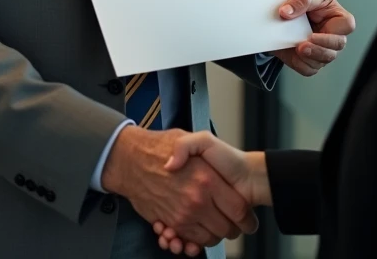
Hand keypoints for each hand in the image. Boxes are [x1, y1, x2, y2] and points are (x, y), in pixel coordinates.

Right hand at [101, 127, 257, 249]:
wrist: (130, 159)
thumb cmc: (159, 147)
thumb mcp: (188, 136)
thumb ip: (199, 145)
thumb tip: (201, 166)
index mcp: (207, 180)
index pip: (239, 210)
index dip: (247, 218)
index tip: (247, 217)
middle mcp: (196, 201)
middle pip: (227, 229)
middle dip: (233, 229)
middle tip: (233, 222)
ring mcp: (182, 214)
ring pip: (209, 238)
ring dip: (214, 237)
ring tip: (215, 226)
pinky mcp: (169, 221)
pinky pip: (188, 240)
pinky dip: (193, 241)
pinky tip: (195, 232)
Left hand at [274, 0, 355, 75]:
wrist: (286, 16)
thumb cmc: (308, 3)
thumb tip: (287, 11)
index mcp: (339, 18)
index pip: (347, 26)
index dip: (332, 33)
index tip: (313, 35)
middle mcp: (334, 37)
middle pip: (337, 48)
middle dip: (320, 49)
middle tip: (304, 45)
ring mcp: (323, 51)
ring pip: (323, 61)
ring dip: (309, 57)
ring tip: (298, 48)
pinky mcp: (310, 60)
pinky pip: (308, 69)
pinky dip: (299, 63)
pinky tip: (294, 54)